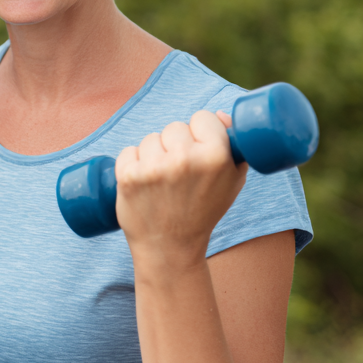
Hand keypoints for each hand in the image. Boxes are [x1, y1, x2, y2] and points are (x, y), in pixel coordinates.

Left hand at [115, 110, 246, 267]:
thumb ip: (234, 146)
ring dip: (153, 154)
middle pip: (174, 127)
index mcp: (215, 156)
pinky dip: (132, 163)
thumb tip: (221, 114)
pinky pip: (128, 151)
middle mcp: (184, 159)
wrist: (170, 247)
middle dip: (175, 144)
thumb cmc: (203, 211)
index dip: (200, 132)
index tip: (198, 149)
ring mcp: (154, 167)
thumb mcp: (232, 182)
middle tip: (179, 172)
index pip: (203, 117)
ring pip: (150, 138)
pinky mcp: (129, 175)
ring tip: (161, 181)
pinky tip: (142, 183)